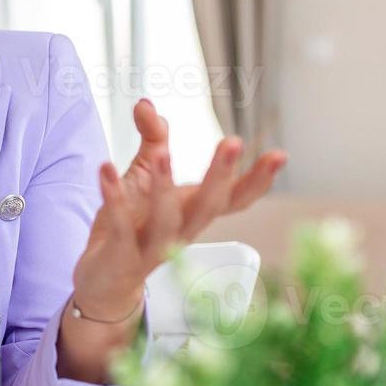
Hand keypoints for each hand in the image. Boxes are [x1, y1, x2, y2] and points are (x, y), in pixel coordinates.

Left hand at [71, 99, 286, 319]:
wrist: (105, 281)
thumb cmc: (133, 225)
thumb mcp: (144, 177)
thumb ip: (153, 141)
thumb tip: (146, 104)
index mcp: (193, 213)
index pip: (234, 199)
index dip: (257, 180)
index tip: (280, 154)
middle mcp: (182, 233)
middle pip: (208, 207)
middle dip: (221, 176)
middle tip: (233, 142)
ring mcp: (153, 249)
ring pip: (166, 221)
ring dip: (164, 187)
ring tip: (161, 153)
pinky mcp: (122, 257)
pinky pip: (120, 228)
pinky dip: (113, 198)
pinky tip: (105, 170)